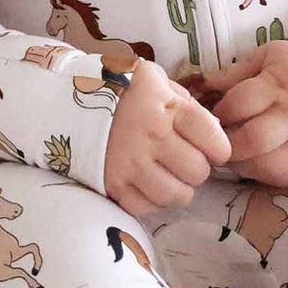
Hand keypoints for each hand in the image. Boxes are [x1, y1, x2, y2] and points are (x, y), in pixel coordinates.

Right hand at [104, 59, 230, 221]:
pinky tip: (149, 186)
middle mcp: (152, 138)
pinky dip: (152, 201)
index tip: (213, 149)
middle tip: (188, 162)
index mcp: (168, 108)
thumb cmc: (120, 87)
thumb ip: (184, 103)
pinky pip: (145, 208)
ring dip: (179, 189)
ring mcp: (130, 164)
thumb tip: (210, 129)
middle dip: (199, 169)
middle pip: (198, 172)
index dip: (220, 149)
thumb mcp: (156, 80)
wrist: (67, 99)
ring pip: (175, 195)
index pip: (214, 138)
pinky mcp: (111, 184)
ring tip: (171, 177)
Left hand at [198, 39, 287, 186]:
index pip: (240, 104)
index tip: (212, 117)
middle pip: (254, 140)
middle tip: (217, 144)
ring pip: (268, 166)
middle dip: (228, 145)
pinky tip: (254, 162)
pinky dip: (263, 175)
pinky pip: (283, 178)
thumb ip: (233, 73)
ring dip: (243, 165)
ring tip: (234, 156)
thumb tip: (197, 87)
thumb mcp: (267, 57)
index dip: (220, 112)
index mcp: (280, 86)